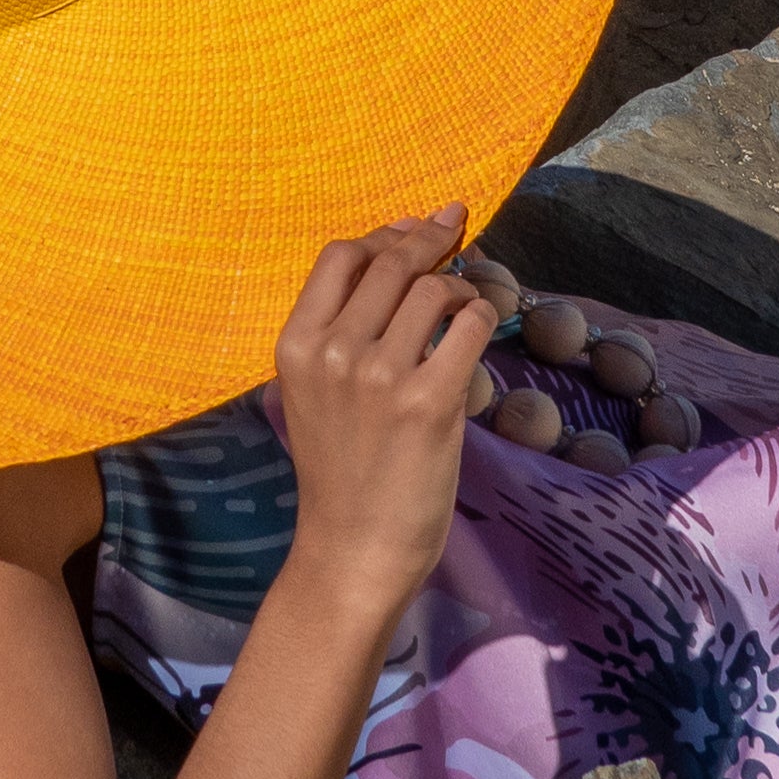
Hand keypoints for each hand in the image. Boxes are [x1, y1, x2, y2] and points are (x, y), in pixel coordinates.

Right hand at [272, 211, 492, 630]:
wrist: (353, 549)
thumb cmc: (341, 470)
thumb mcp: (313, 392)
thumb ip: (341, 331)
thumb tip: (398, 259)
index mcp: (296, 345)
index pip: (341, 256)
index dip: (385, 234)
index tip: (415, 229)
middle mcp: (334, 352)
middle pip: (392, 261)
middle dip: (430, 240)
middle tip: (456, 234)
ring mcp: (380, 376)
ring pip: (434, 288)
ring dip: (459, 285)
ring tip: (465, 305)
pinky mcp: (430, 402)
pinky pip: (471, 324)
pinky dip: (482, 315)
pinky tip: (478, 330)